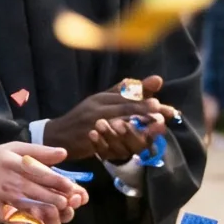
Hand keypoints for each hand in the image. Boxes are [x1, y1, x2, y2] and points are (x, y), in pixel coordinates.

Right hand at [0, 141, 89, 223]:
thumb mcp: (13, 149)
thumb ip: (39, 151)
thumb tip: (64, 154)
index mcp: (18, 163)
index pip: (45, 175)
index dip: (62, 184)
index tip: (72, 190)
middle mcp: (13, 181)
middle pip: (44, 195)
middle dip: (61, 204)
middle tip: (67, 207)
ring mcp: (5, 199)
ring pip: (34, 212)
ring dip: (50, 220)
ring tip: (56, 223)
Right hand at [42, 75, 171, 163]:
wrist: (57, 136)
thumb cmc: (83, 117)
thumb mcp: (101, 100)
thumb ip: (125, 91)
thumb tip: (154, 80)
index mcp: (102, 97)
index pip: (126, 93)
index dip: (145, 95)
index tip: (162, 95)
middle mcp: (98, 107)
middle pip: (126, 106)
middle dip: (147, 109)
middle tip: (166, 111)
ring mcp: (94, 123)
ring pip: (120, 122)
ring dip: (140, 124)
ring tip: (157, 125)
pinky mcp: (91, 139)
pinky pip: (111, 139)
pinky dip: (126, 140)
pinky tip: (139, 143)